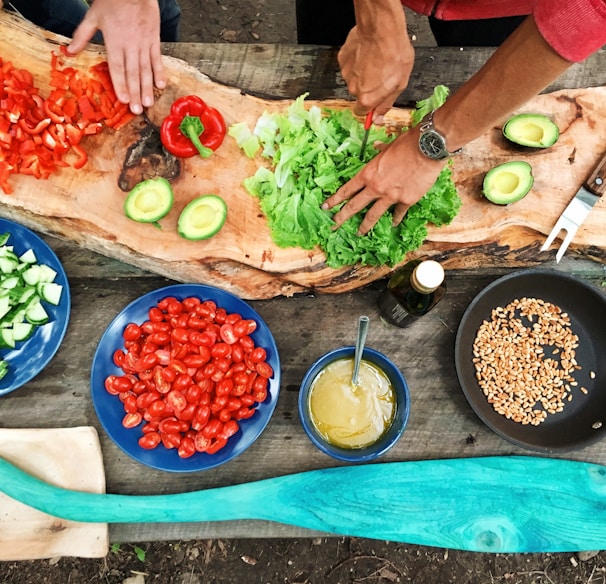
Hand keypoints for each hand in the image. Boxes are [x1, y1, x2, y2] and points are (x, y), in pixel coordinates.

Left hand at [67, 0, 165, 114]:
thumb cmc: (112, 0)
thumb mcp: (93, 15)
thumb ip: (82, 35)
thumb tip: (70, 51)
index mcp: (114, 41)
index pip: (117, 67)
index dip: (120, 85)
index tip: (123, 100)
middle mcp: (130, 45)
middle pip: (133, 73)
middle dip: (135, 93)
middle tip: (137, 110)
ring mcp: (144, 43)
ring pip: (146, 69)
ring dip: (147, 88)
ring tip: (148, 103)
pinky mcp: (154, 39)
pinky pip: (157, 59)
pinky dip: (159, 72)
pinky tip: (160, 85)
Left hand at [322, 128, 445, 234]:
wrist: (428, 148)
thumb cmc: (407, 143)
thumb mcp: (388, 146)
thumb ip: (380, 151)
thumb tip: (376, 147)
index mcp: (368, 174)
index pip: (347, 190)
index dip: (335, 199)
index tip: (326, 207)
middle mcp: (376, 187)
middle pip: (354, 206)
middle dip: (342, 217)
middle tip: (334, 225)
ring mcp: (390, 196)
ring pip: (373, 215)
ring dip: (365, 226)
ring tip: (359, 233)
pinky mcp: (406, 200)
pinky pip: (398, 213)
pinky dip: (396, 219)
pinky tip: (393, 223)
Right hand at [338, 0, 413, 116]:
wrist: (382, 29)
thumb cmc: (394, 53)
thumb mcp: (399, 84)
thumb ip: (386, 104)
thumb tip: (378, 119)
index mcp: (366, 98)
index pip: (361, 112)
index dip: (369, 107)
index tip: (375, 101)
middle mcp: (353, 88)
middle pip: (359, 94)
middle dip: (368, 87)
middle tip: (381, 74)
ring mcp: (346, 73)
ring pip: (354, 79)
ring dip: (363, 73)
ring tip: (376, 61)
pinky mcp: (342, 59)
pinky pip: (350, 65)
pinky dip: (357, 61)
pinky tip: (368, 53)